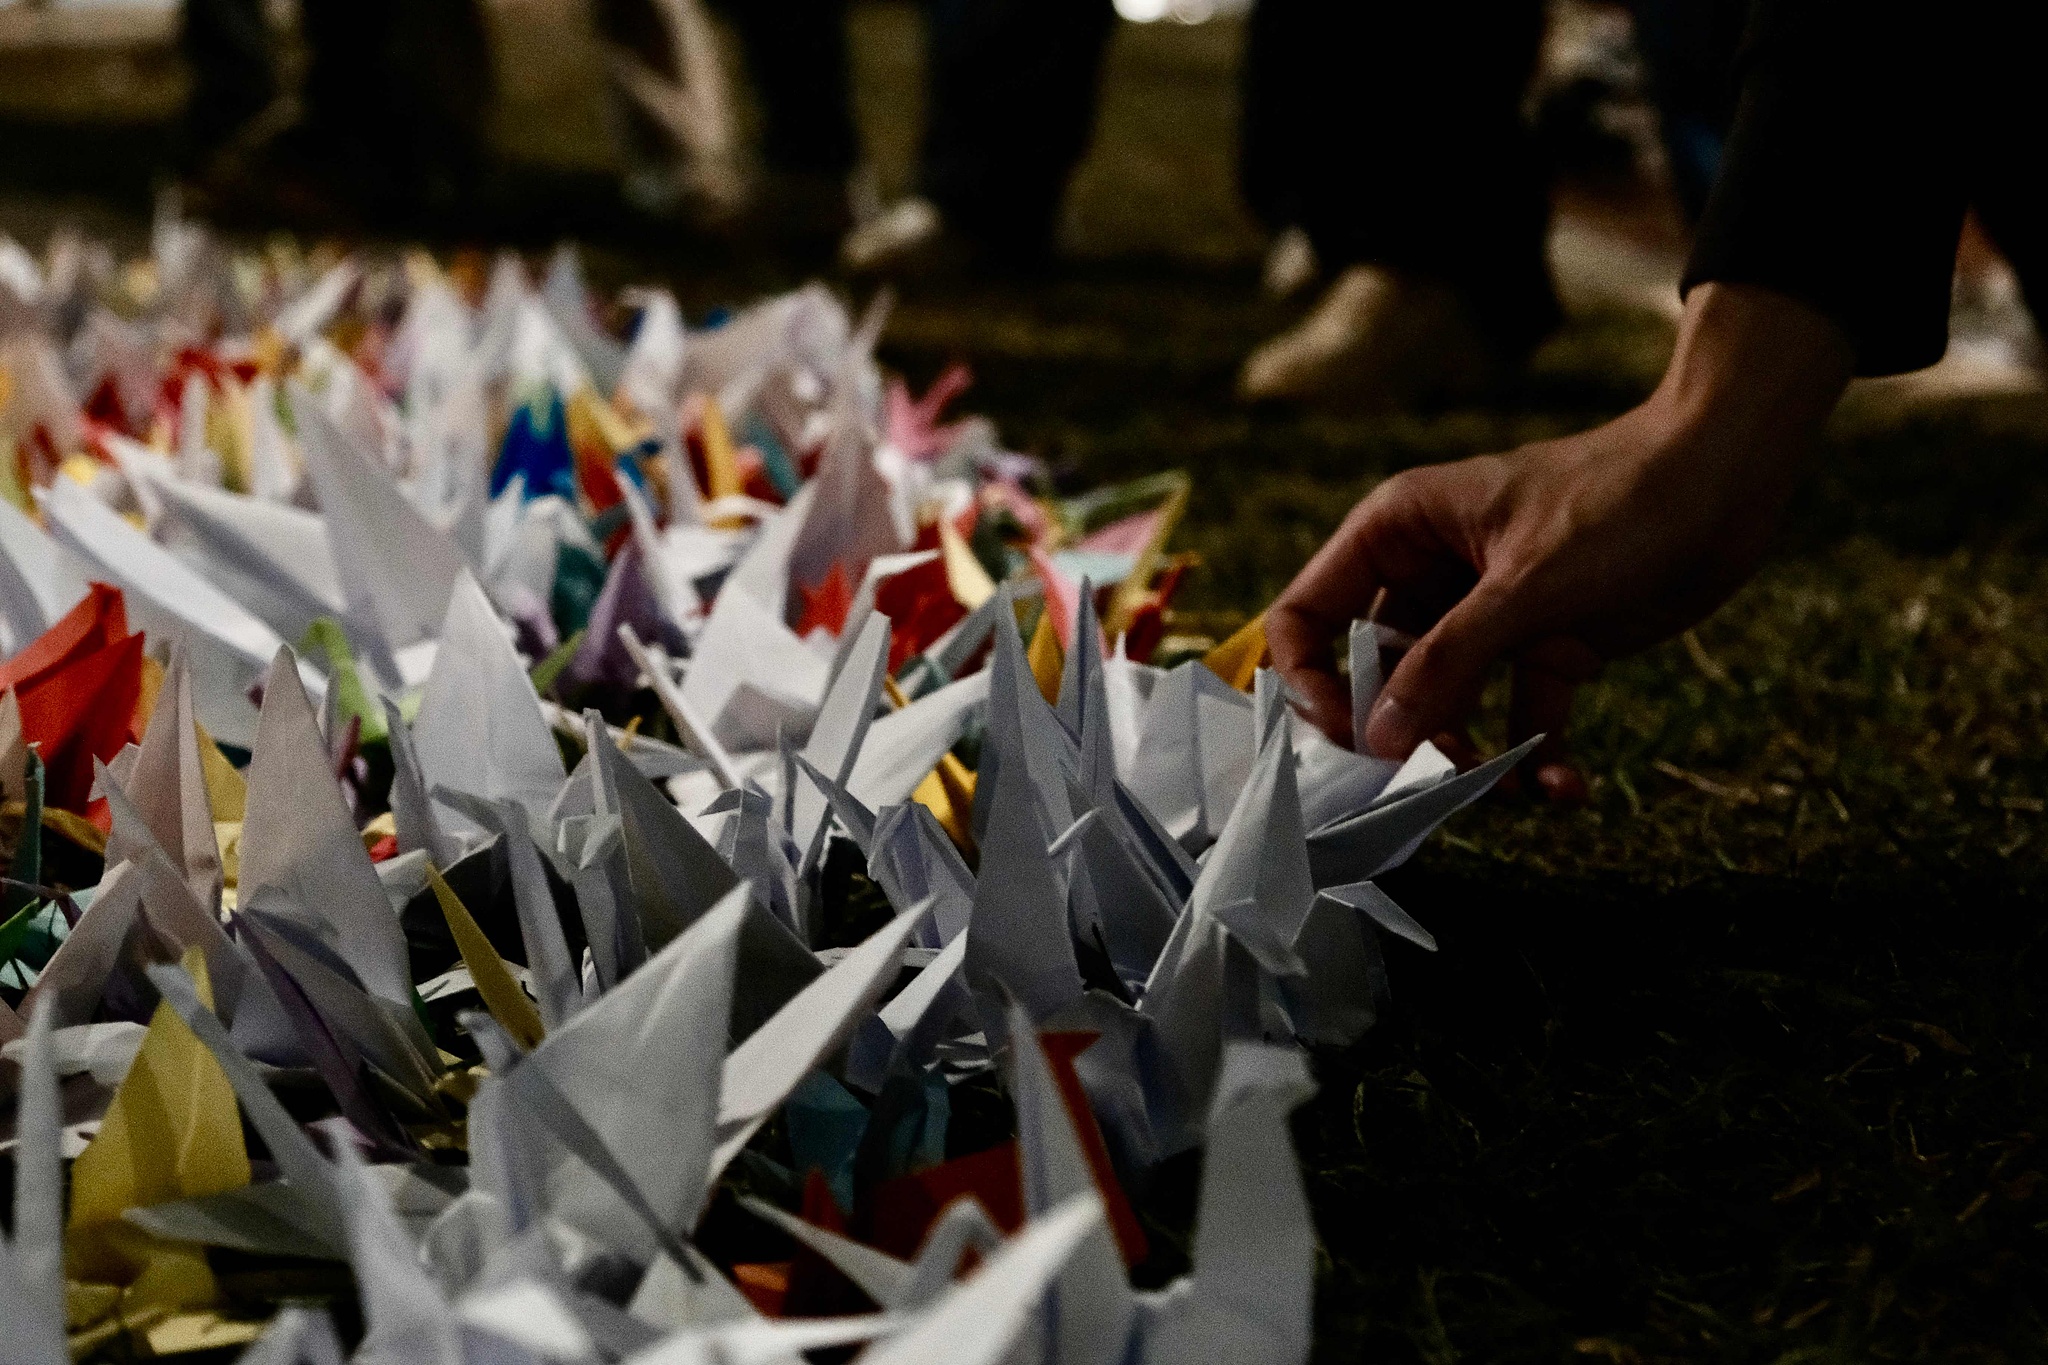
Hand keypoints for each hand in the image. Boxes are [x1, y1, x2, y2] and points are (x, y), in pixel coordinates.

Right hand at [1268, 283, 1854, 801]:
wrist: (1731, 481)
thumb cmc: (1621, 502)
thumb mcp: (1525, 587)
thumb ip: (1446, 665)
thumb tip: (1377, 740)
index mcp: (1398, 531)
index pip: (1308, 614)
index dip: (1311, 680)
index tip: (1347, 736)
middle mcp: (1430, 574)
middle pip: (1375, 674)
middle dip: (1404, 733)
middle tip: (1436, 777)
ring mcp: (1486, 615)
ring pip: (1446, 706)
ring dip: (1471, 757)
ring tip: (1510, 790)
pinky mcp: (1544, 644)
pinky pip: (1519, 716)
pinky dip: (1538, 757)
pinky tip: (1566, 788)